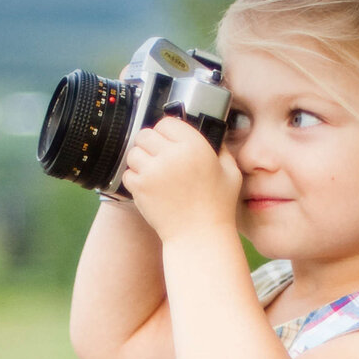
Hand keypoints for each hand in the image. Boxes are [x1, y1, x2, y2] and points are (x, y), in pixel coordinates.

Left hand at [121, 117, 241, 242]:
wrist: (199, 237)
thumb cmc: (217, 207)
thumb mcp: (231, 172)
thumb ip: (221, 149)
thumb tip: (213, 134)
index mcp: (194, 146)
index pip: (167, 122)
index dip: (167, 131)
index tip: (169, 141)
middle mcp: (172, 155)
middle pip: (145, 134)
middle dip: (150, 144)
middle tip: (157, 156)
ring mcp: (153, 171)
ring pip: (134, 152)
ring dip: (141, 160)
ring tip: (152, 171)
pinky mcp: (140, 188)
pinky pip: (128, 173)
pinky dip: (135, 178)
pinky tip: (149, 186)